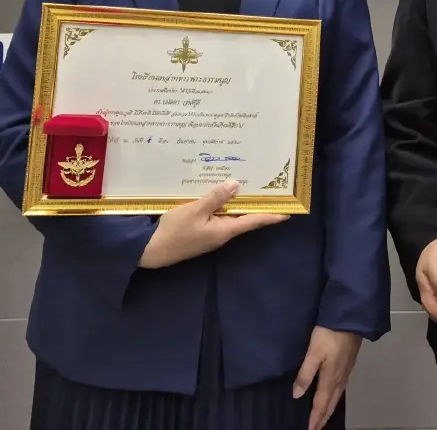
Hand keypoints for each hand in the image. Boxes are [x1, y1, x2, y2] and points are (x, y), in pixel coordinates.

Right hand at [138, 180, 287, 268]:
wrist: (150, 250)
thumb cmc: (174, 230)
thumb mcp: (195, 210)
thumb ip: (216, 197)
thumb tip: (237, 185)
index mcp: (225, 230)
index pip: (253, 221)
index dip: (270, 216)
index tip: (287, 212)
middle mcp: (221, 234)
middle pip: (242, 217)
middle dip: (254, 205)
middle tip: (266, 189)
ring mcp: (210, 235)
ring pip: (228, 216)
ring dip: (236, 203)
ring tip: (245, 186)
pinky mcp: (199, 232)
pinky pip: (216, 217)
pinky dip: (220, 206)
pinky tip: (219, 194)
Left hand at [292, 326, 360, 429]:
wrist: (350, 318)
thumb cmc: (329, 335)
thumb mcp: (313, 353)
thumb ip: (305, 374)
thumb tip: (297, 395)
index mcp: (330, 378)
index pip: (321, 404)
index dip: (315, 418)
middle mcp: (340, 378)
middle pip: (331, 403)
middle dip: (324, 417)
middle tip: (317, 428)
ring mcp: (346, 371)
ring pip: (337, 395)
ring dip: (330, 408)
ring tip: (324, 416)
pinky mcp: (348, 363)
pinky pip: (341, 387)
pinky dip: (335, 396)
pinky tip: (333, 393)